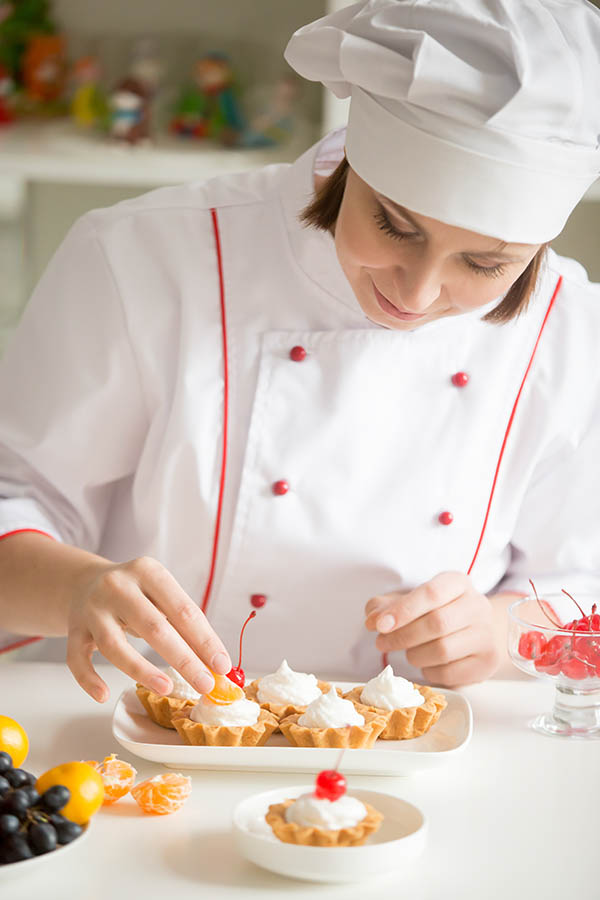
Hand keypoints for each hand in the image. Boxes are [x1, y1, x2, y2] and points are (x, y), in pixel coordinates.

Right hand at [67, 556, 230, 703]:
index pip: (184, 610)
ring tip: (167, 687)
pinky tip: (103, 695)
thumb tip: (216, 665)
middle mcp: (118, 586)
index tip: (222, 666)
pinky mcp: (74, 628)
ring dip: (142, 670)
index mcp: (148, 572)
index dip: (206, 640)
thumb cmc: (136, 594)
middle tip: (206, 684)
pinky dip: (88, 679)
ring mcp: (92, 608)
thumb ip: (184, 624)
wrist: (85, 582)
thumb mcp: (160, 595)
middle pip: (154, 627)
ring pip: (114, 645)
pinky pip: (77, 658)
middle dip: (184, 659)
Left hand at [365, 571, 499, 685]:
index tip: (378, 625)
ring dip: (414, 655)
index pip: (431, 593)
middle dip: (402, 636)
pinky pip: (449, 672)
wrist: (477, 631)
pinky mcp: (488, 662)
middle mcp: (477, 605)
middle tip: (381, 643)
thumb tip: (372, 618)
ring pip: (442, 650)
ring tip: (407, 652)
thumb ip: (388, 606)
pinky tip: (426, 663)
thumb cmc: (438, 612)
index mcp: (458, 583)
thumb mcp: (413, 601)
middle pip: (436, 623)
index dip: (402, 610)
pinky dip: (429, 672)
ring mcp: (486, 635)